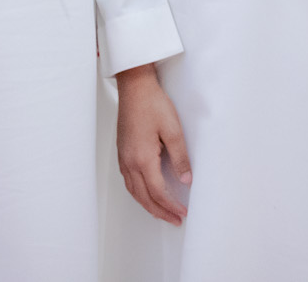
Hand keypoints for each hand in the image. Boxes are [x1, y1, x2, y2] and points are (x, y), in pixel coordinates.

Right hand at [115, 64, 190, 225]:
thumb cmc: (152, 104)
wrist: (134, 88)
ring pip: (134, 191)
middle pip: (144, 197)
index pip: (158, 192)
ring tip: (162, 212)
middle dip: (160, 211)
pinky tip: (146, 193)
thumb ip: (180, 157)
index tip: (182, 212)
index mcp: (143, 159)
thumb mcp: (173, 129)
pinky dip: (138, 193)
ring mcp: (123, 158)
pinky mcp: (122, 153)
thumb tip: (186, 179)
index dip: (171, 205)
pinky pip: (128, 182)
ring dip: (148, 205)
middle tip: (174, 219)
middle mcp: (129, 162)